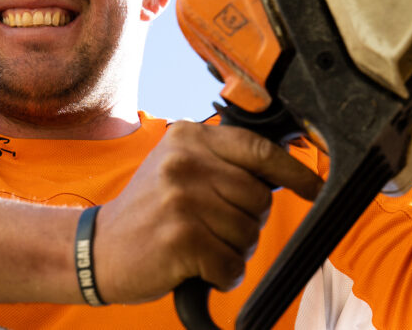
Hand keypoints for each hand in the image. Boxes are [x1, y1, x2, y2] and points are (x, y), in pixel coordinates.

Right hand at [91, 121, 322, 303]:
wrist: (98, 249)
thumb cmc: (148, 211)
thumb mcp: (178, 168)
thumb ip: (222, 162)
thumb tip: (284, 172)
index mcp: (189, 136)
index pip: (258, 149)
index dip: (293, 172)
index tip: (312, 187)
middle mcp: (185, 162)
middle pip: (259, 197)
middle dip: (248, 221)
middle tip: (216, 227)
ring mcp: (182, 199)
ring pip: (249, 232)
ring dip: (234, 250)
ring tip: (201, 244)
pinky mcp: (180, 238)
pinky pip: (232, 264)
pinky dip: (222, 274)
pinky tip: (198, 266)